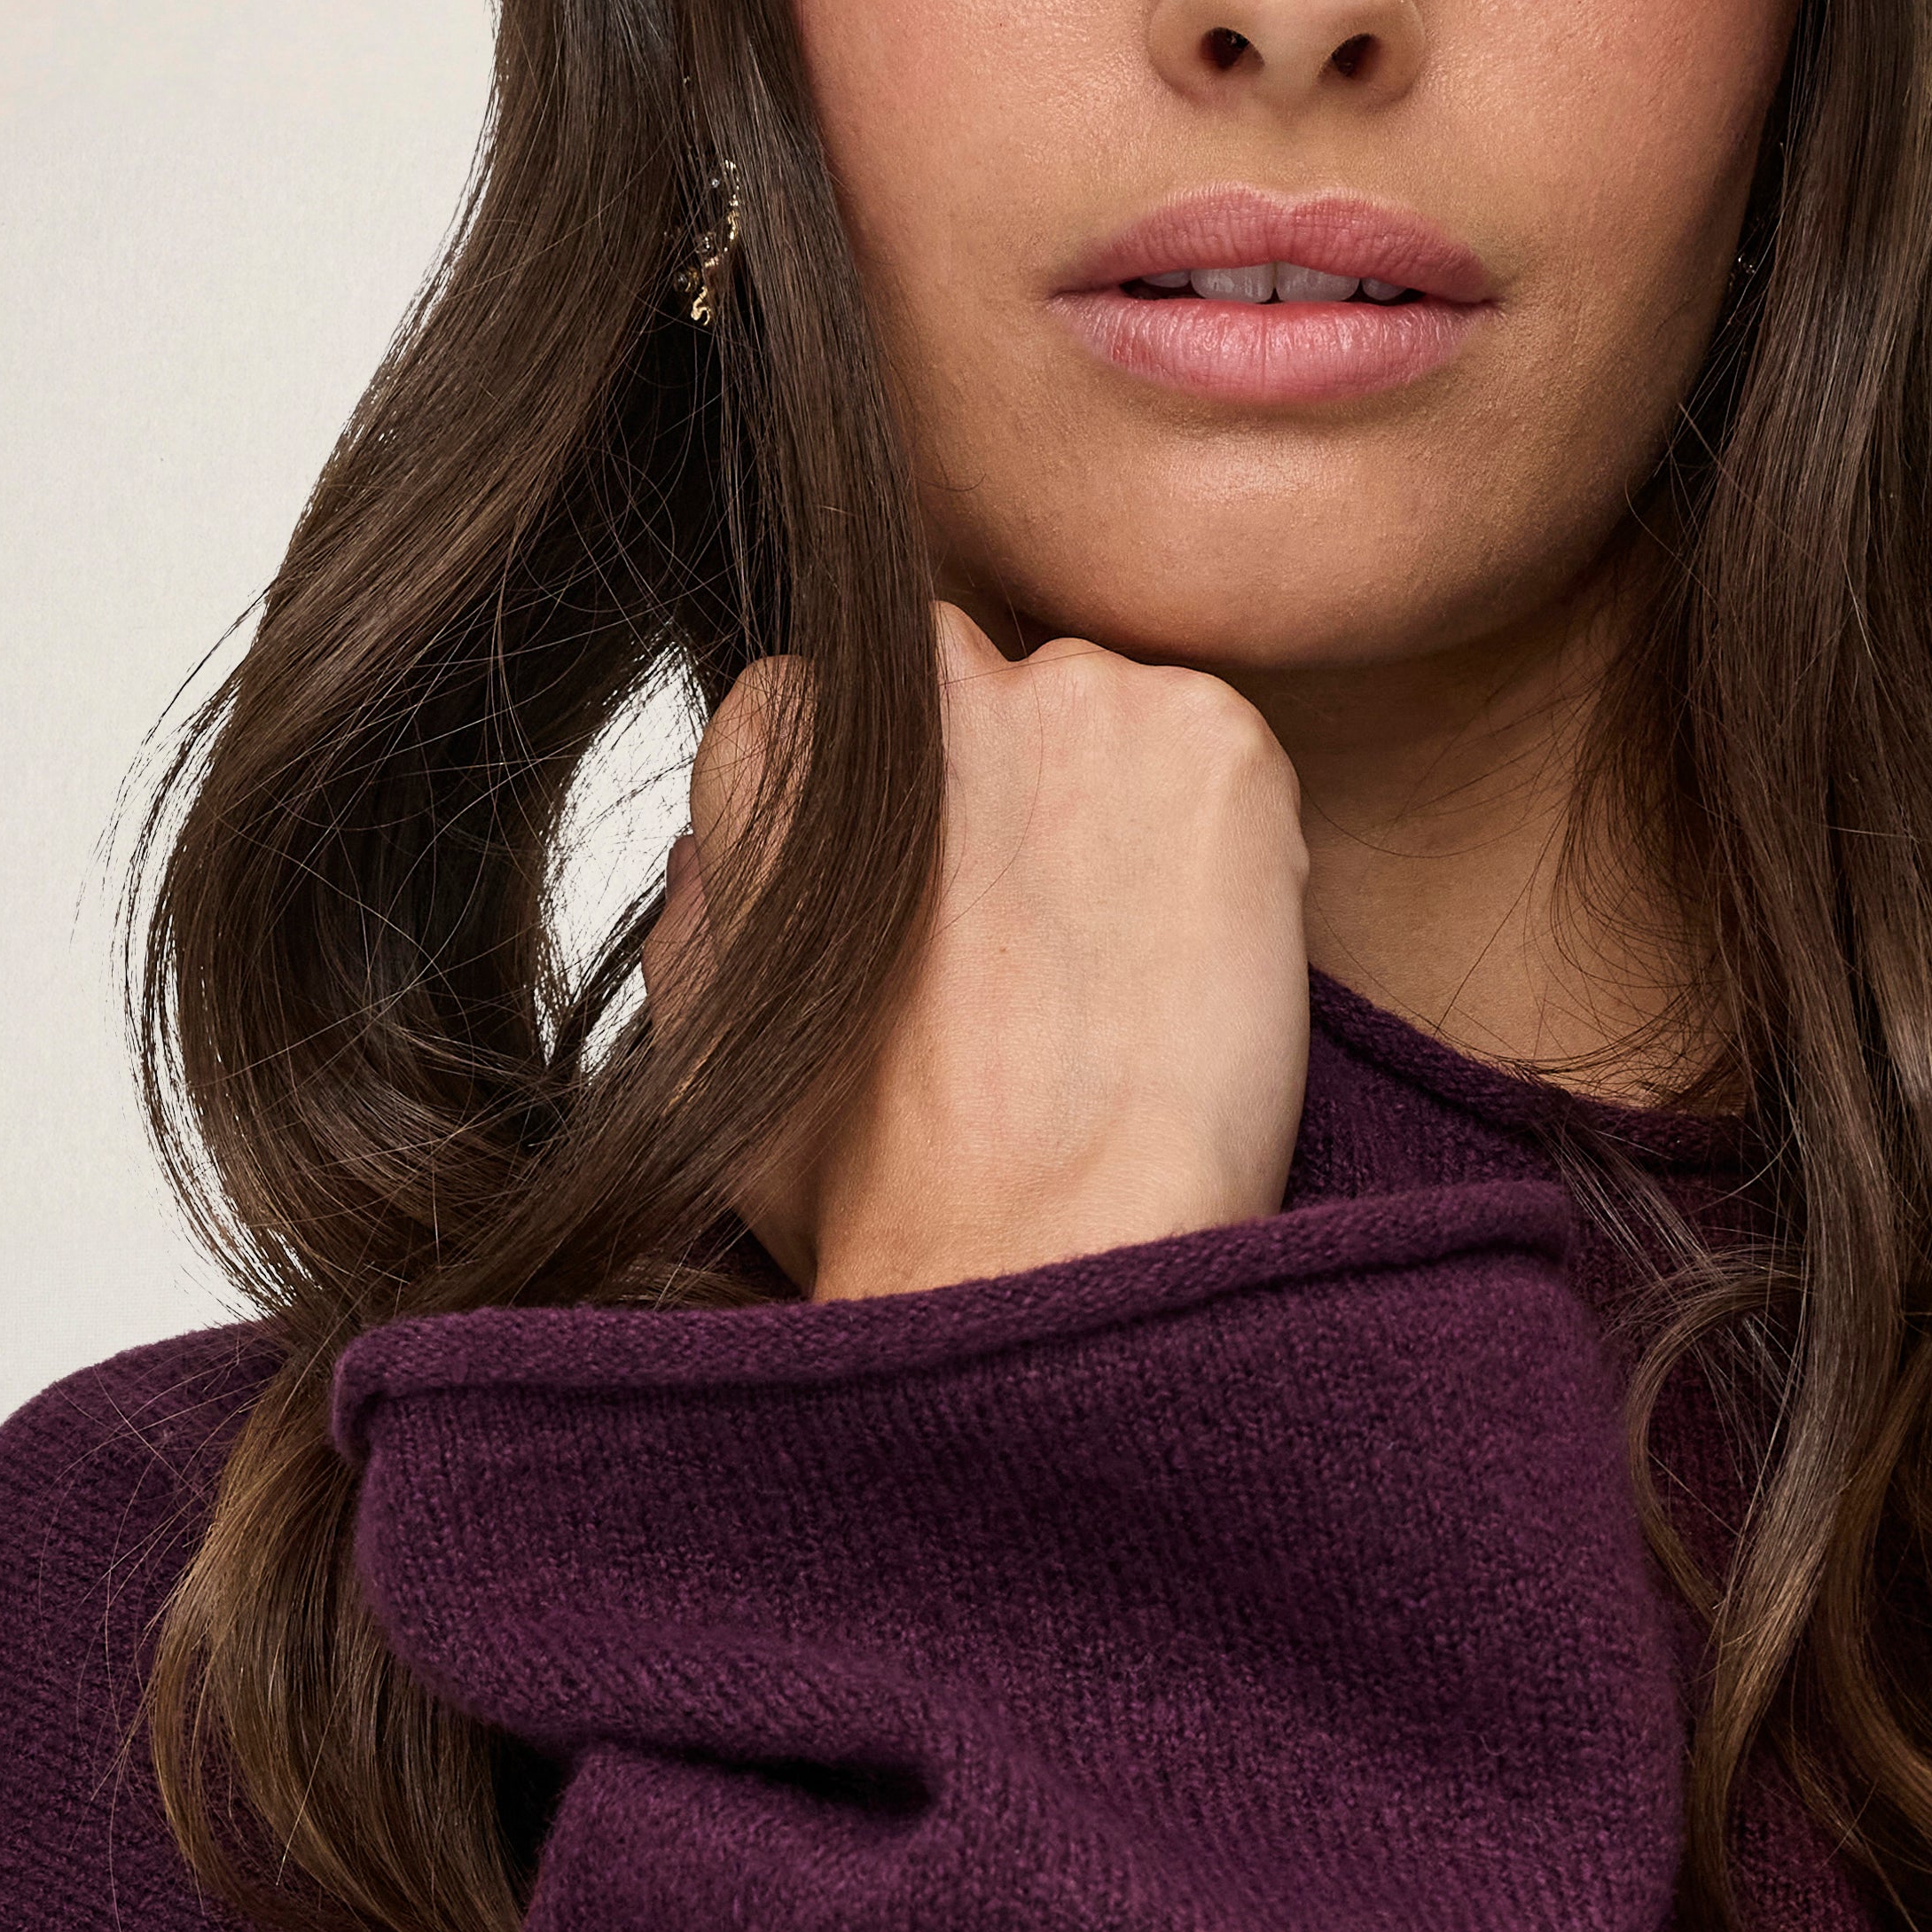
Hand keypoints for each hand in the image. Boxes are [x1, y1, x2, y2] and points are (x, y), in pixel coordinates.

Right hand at [641, 609, 1310, 1299]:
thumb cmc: (880, 1191)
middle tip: (1042, 937)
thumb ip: (708, 913)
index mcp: (793, 744)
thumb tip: (715, 851)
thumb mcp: (715, 1052)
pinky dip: (1223, 835)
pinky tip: (1192, 955)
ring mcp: (1080, 696)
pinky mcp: (1212, 734)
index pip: (840, 696)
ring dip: (1118, 805)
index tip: (936, 898)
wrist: (1050, 1249)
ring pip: (1106, 715)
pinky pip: (1219, 753)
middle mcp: (930, 683)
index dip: (898, 804)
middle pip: (976, 683)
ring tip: (1122, 965)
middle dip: (1005, 780)